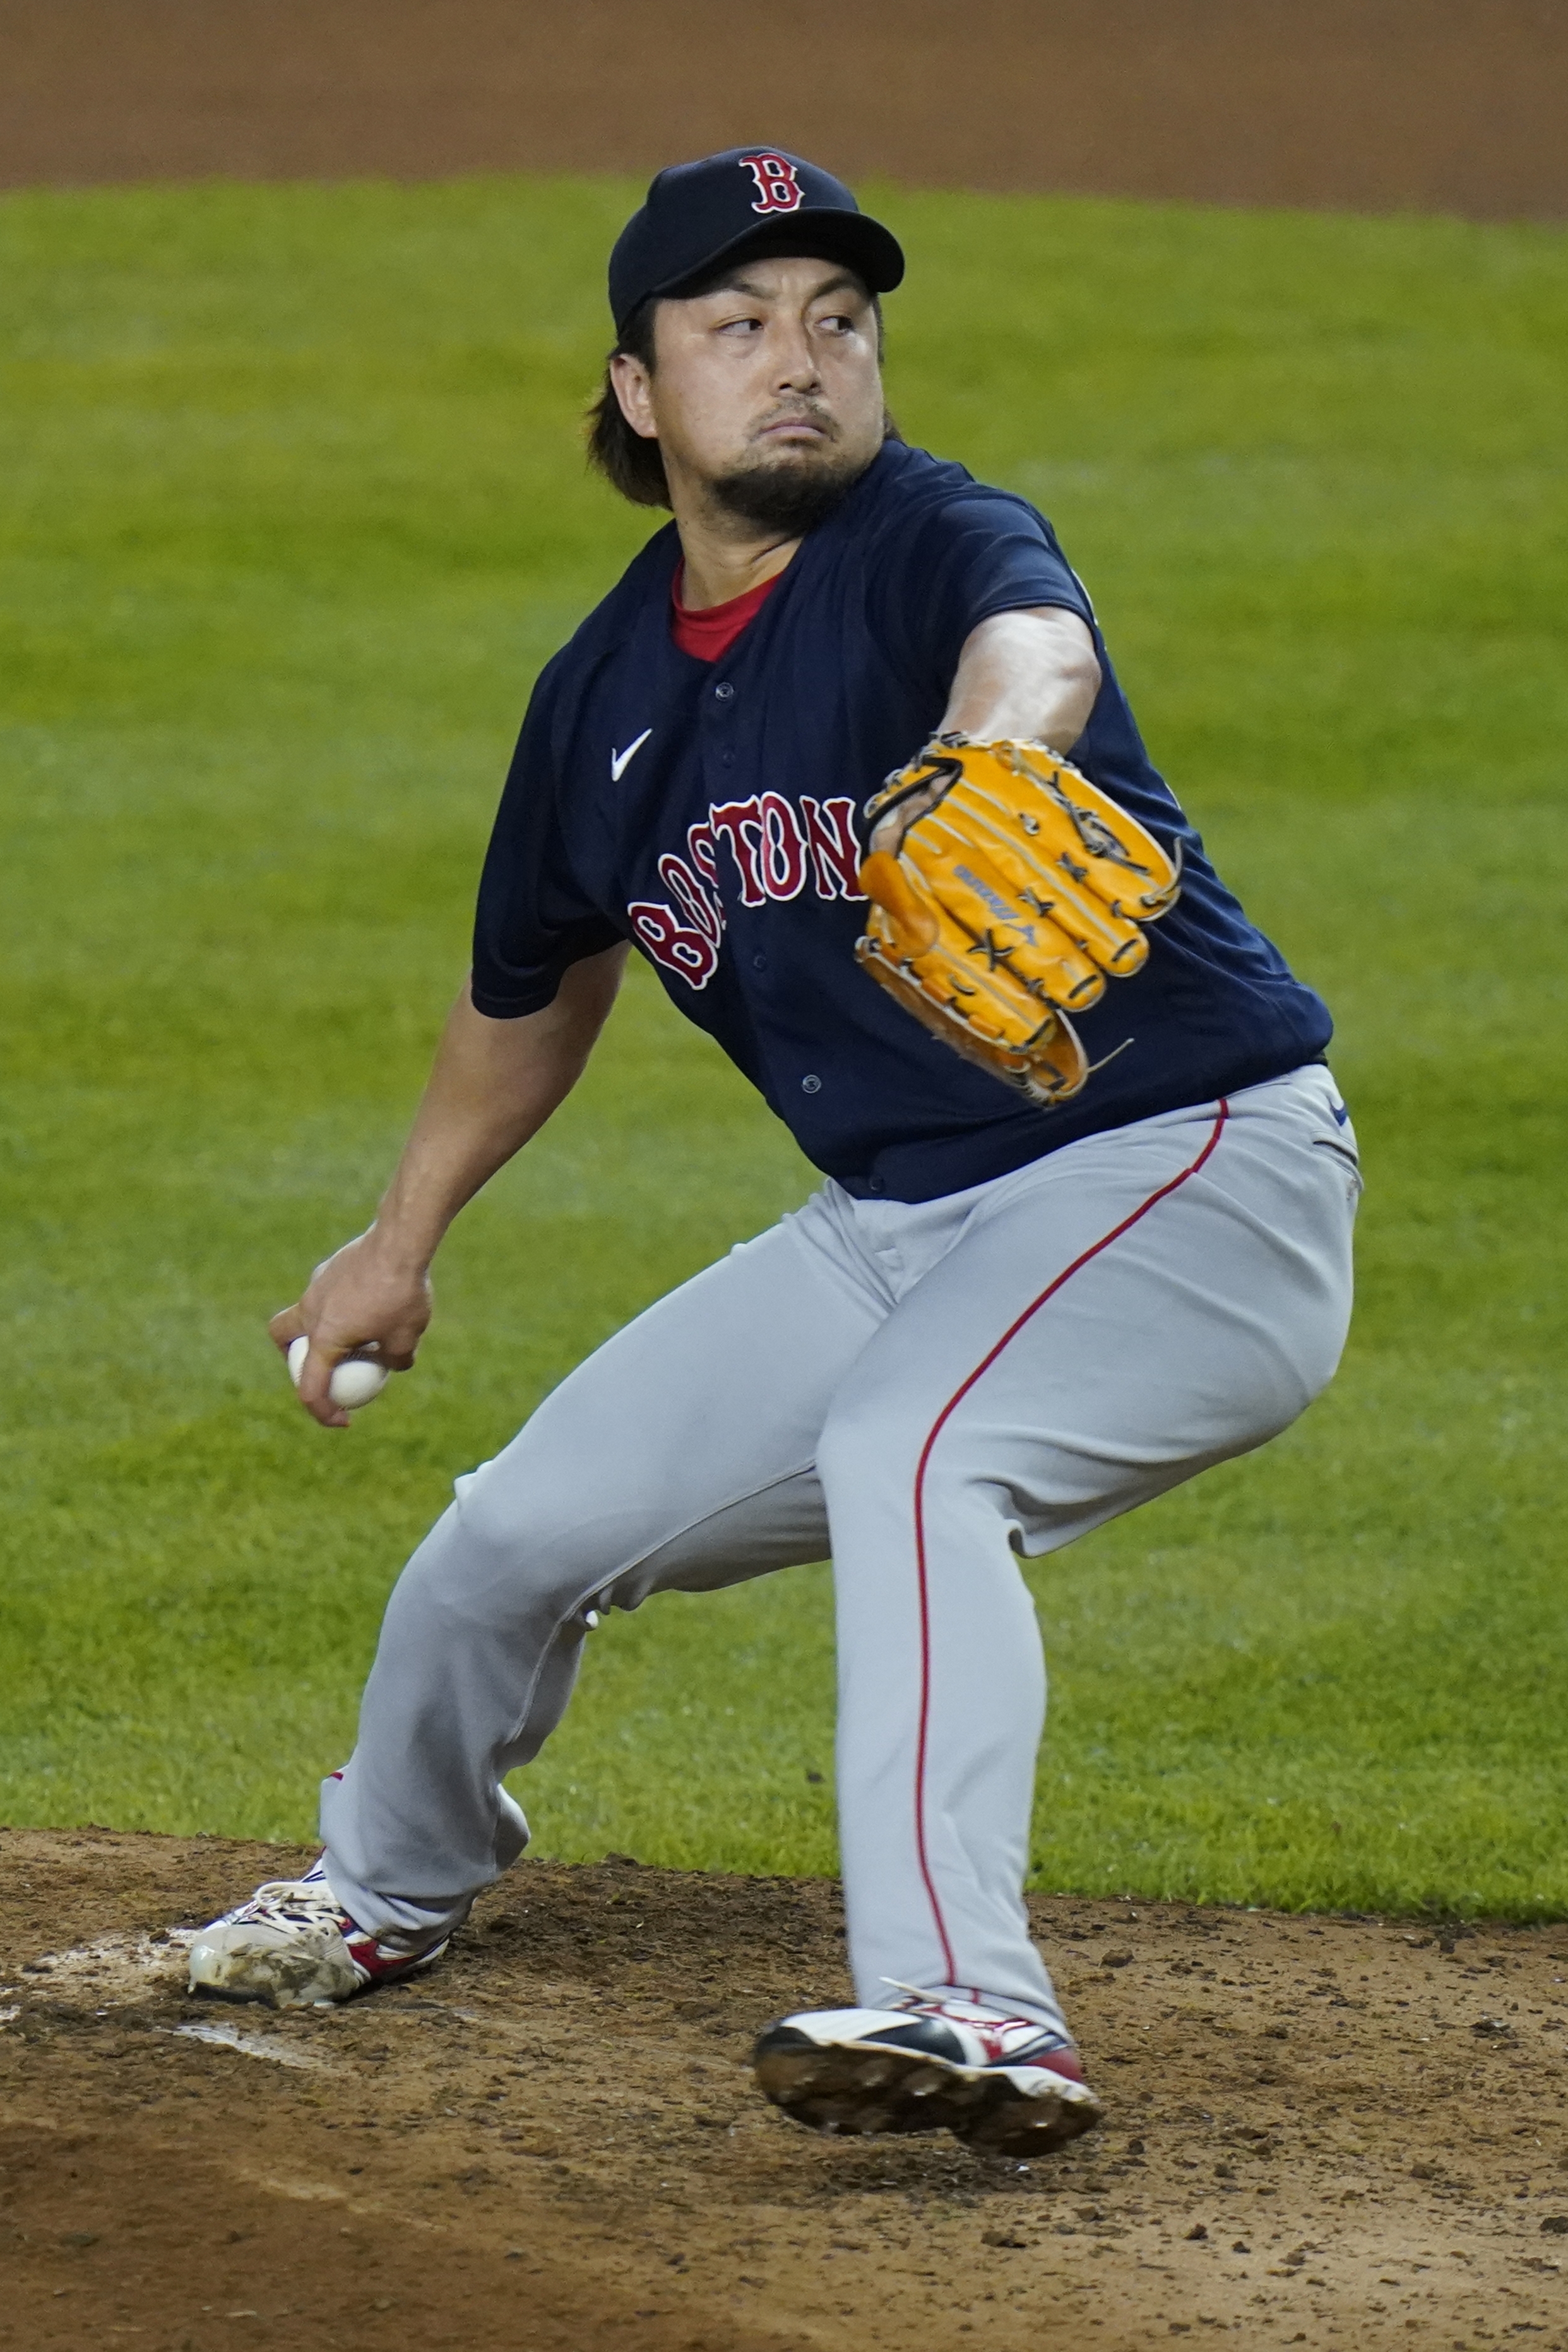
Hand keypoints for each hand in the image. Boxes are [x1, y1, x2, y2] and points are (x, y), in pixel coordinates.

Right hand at [269, 1230, 432, 1429]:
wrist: (400, 1241)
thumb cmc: (403, 1294)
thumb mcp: (408, 1339)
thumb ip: (397, 1360)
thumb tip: (393, 1365)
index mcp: (323, 1337)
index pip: (310, 1387)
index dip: (323, 1412)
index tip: (343, 1420)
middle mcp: (310, 1311)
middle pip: (282, 1338)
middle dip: (295, 1358)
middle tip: (326, 1369)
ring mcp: (316, 1285)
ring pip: (304, 1313)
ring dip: (322, 1329)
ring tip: (357, 1335)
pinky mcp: (329, 1267)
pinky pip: (326, 1294)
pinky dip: (339, 1306)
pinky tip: (373, 1303)